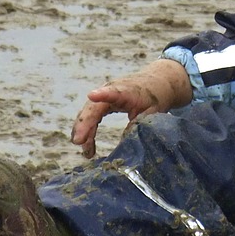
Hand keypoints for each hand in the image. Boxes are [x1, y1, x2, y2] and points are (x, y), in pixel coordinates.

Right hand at [70, 59, 191, 158]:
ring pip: (88, 114)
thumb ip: (140, 122)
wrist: (155, 82)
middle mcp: (110, 91)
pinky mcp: (102, 105)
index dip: (102, 94)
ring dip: (84, 133)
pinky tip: (89, 149)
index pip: (113, 92)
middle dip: (84, 124)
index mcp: (126, 91)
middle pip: (93, 107)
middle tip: (78, 141)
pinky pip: (92, 119)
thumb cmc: (154, 97)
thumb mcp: (153, 111)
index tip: (92, 95)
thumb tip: (126, 138)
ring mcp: (104, 97)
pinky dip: (89, 133)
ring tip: (86, 153)